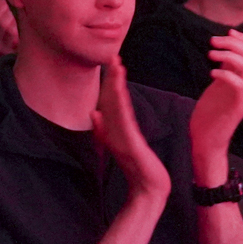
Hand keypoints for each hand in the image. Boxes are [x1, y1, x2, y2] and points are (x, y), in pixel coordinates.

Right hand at [93, 58, 170, 201]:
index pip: (113, 101)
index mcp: (117, 128)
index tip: (114, 62)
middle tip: (113, 56)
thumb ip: (105, 129)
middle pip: (113, 100)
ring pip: (118, 107)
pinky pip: (124, 122)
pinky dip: (120, 108)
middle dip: (113, 79)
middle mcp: (117, 130)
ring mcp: (123, 136)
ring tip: (117, 69)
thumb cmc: (136, 166)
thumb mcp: (122, 143)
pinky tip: (119, 97)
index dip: (113, 82)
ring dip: (116, 88)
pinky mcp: (130, 144)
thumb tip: (94, 113)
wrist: (148, 187)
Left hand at [190, 30, 242, 174]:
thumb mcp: (217, 88)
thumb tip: (223, 53)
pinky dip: (225, 73)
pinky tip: (211, 73)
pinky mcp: (238, 106)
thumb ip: (224, 72)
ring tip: (210, 54)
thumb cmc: (208, 117)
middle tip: (213, 41)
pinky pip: (238, 84)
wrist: (207, 142)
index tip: (228, 32)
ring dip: (229, 55)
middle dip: (235, 43)